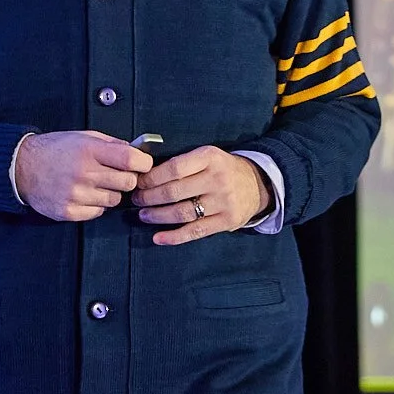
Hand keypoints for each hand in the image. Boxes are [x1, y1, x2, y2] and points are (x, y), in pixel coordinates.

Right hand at [13, 131, 152, 221]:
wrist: (22, 167)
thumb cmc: (54, 150)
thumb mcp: (83, 136)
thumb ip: (111, 144)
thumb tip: (136, 151)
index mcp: (89, 150)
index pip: (130, 160)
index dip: (143, 163)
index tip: (142, 164)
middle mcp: (83, 173)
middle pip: (127, 183)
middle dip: (126, 179)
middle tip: (115, 174)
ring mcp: (76, 195)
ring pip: (114, 200)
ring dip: (110, 193)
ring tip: (94, 183)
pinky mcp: (69, 212)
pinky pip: (98, 212)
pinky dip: (95, 205)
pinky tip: (84, 194)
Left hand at [131, 146, 269, 244]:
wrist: (257, 183)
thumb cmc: (222, 168)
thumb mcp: (207, 156)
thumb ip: (183, 163)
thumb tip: (146, 173)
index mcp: (209, 157)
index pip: (174, 168)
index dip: (151, 178)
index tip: (138, 183)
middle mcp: (217, 179)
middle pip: (174, 192)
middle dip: (149, 198)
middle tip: (136, 200)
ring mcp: (223, 202)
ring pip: (182, 213)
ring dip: (157, 216)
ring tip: (143, 215)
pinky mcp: (227, 221)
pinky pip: (195, 231)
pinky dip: (174, 237)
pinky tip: (158, 238)